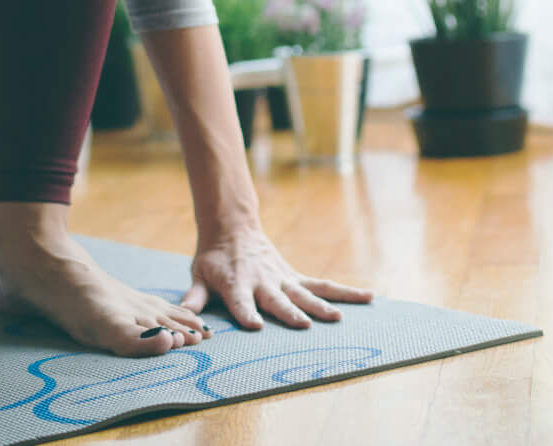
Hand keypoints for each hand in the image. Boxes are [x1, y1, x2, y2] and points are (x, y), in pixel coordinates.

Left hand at [178, 226, 373, 330]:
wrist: (233, 227)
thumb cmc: (213, 258)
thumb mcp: (198, 274)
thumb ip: (193, 297)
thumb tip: (184, 317)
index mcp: (236, 283)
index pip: (240, 300)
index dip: (245, 312)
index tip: (254, 326)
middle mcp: (263, 281)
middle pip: (277, 299)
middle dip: (289, 312)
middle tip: (304, 324)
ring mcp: (283, 279)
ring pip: (306, 293)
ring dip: (322, 305)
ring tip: (339, 318)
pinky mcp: (295, 277)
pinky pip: (323, 285)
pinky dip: (346, 291)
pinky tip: (369, 296)